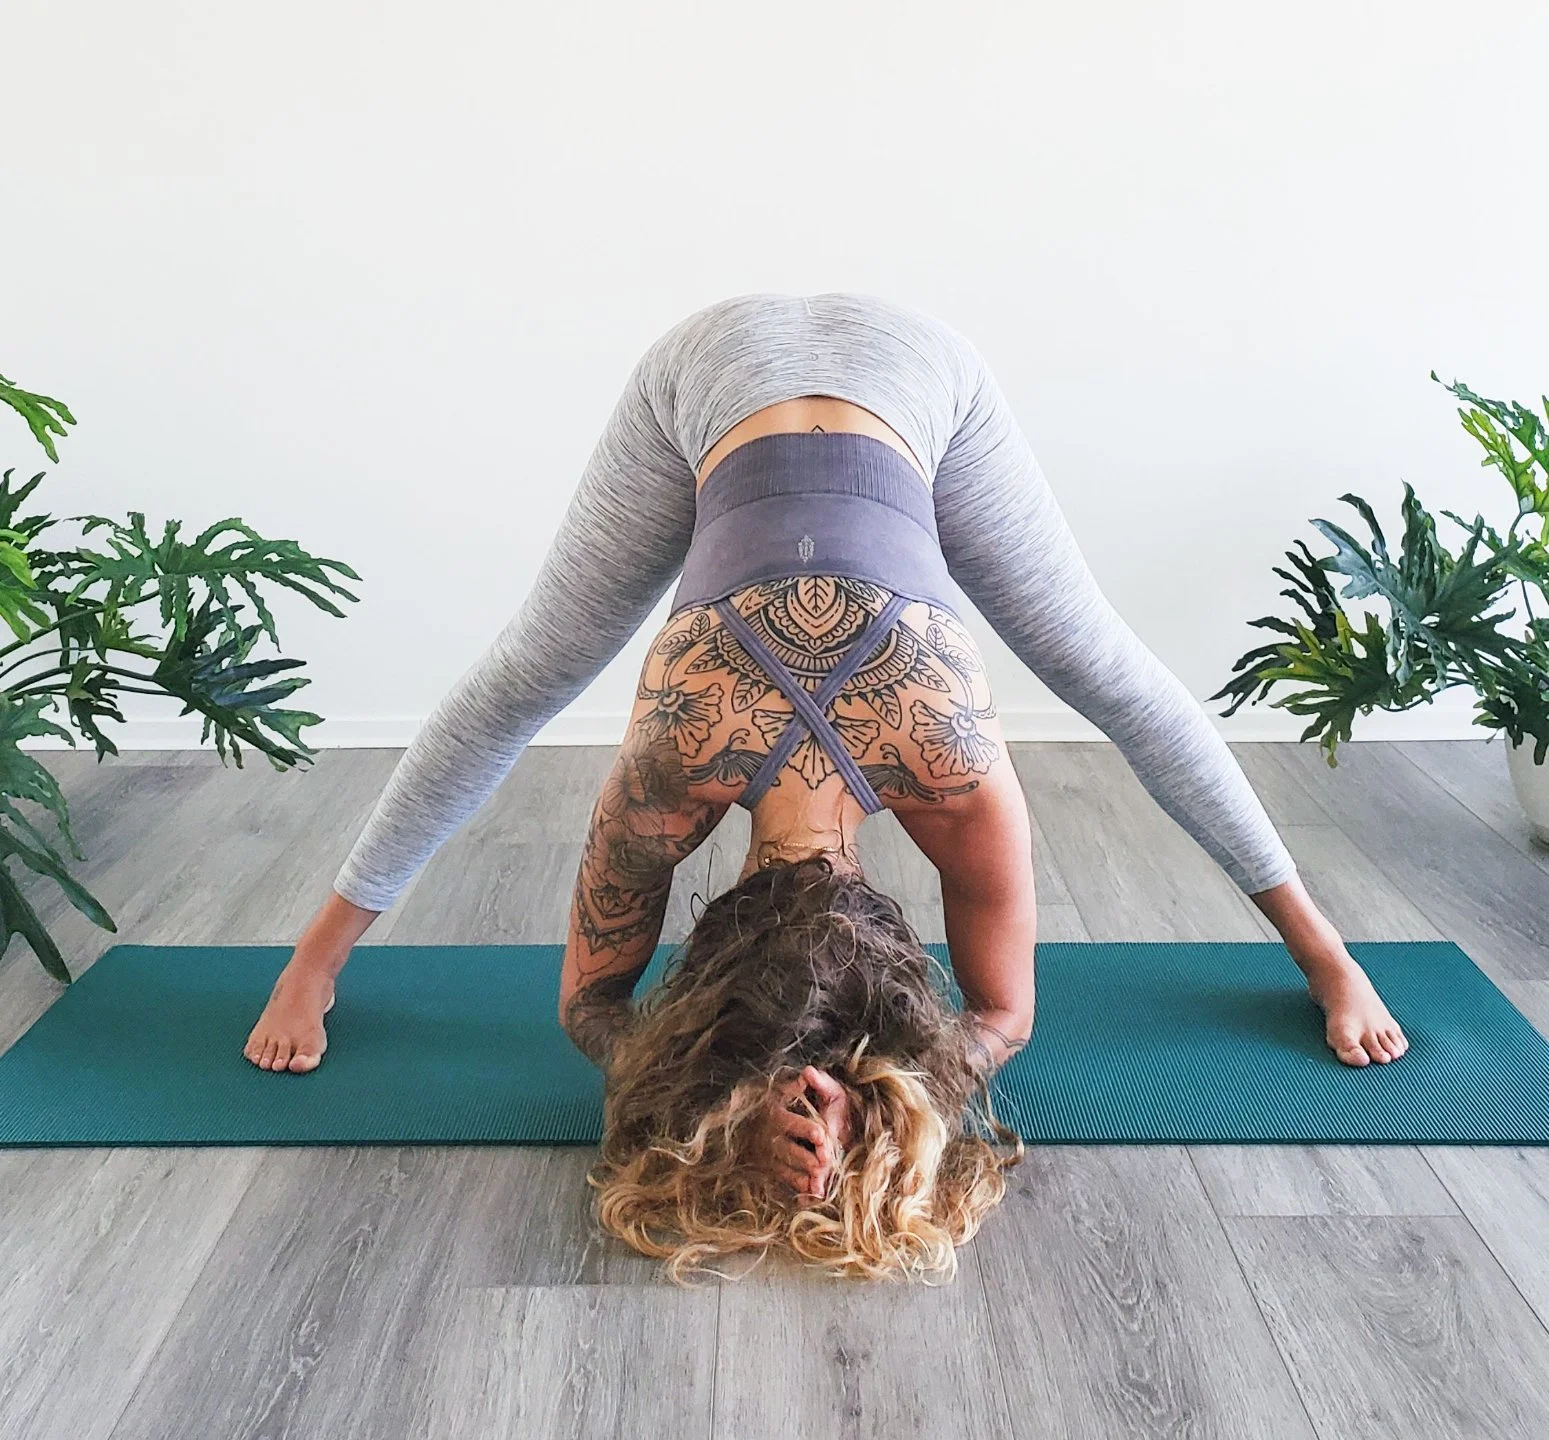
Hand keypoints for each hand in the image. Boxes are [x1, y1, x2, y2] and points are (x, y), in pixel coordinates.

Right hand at [754, 1065, 854, 1197]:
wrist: (764, 1121)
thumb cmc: (798, 1101)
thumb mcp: (806, 1088)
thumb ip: (814, 1081)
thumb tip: (808, 1072)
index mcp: (776, 1112)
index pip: (791, 1123)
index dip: (806, 1129)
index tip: (821, 1135)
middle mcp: (770, 1135)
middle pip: (788, 1150)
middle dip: (807, 1158)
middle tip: (825, 1162)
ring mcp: (769, 1155)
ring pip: (787, 1168)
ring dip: (805, 1176)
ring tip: (821, 1180)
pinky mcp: (772, 1169)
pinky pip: (786, 1181)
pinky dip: (801, 1187)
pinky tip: (815, 1193)